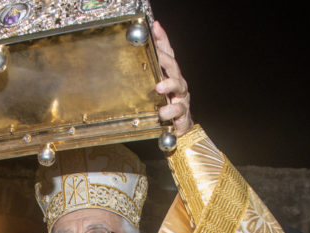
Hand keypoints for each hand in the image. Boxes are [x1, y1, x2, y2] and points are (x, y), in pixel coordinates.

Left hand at [152, 22, 192, 136]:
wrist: (177, 129)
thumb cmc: (163, 106)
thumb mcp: (151, 89)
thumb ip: (144, 75)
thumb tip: (127, 59)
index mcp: (169, 74)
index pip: (167, 52)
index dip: (162, 39)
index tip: (155, 26)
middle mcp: (177, 83)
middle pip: (173, 66)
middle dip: (165, 59)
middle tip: (157, 56)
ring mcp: (181, 98)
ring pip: (178, 86)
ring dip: (169, 84)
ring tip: (159, 87)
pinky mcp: (182, 114)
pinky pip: (178, 110)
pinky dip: (170, 110)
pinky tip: (162, 112)